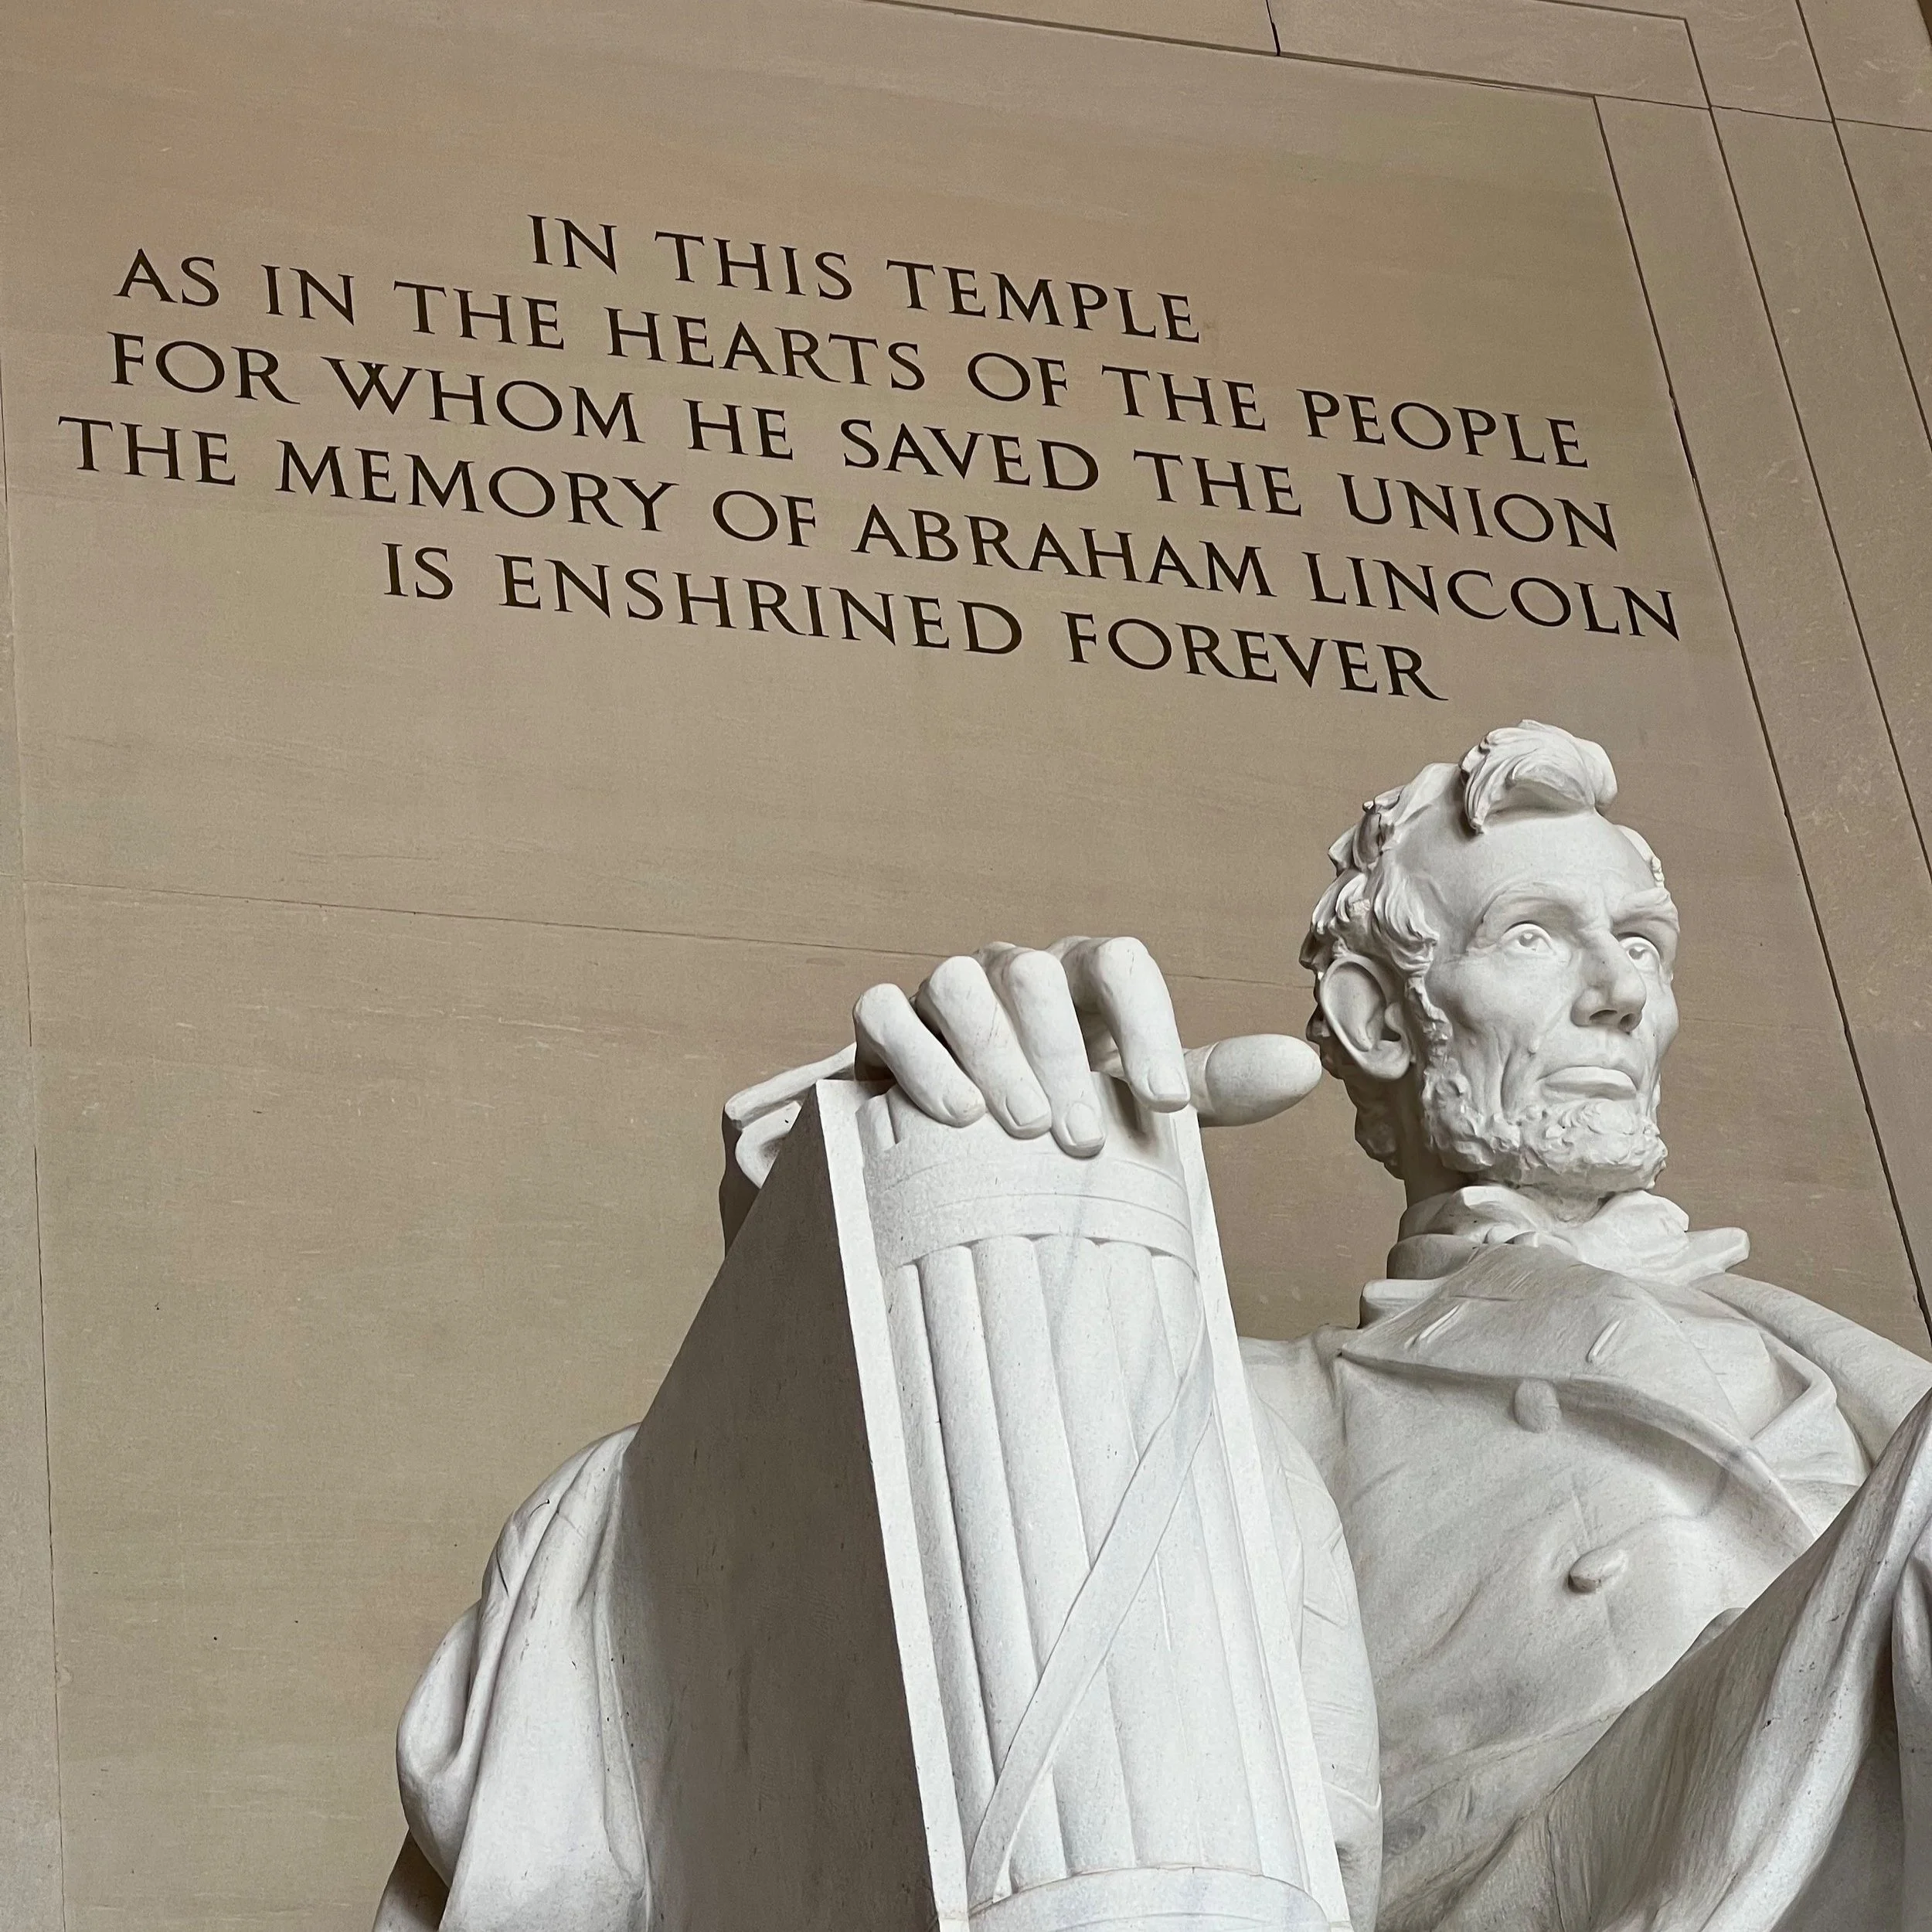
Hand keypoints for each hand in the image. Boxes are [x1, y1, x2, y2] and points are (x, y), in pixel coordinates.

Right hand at [851, 937, 1319, 1156]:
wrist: (953, 1151)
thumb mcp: (1137, 1102)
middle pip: (1035, 974)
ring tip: (1019, 1128)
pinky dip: (917, 1056)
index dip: (1146, 1024)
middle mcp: (1011, 973)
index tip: (1164, 1109)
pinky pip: (884, 1012)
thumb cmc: (1062, 1117)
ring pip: (957, 983)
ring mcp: (941, 992)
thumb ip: (1213, 1084)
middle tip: (1081, 1140)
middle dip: (1062, 1054)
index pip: (1117, 962)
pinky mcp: (882, 1024)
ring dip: (991, 1053)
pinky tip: (950, 1113)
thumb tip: (1307, 1064)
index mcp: (1081, 982)